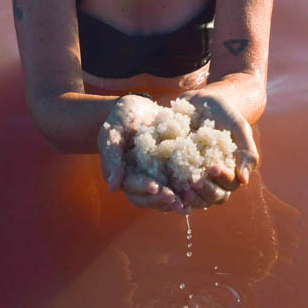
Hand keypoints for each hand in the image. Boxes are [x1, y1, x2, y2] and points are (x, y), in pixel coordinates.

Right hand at [97, 94, 183, 212]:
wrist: (138, 106)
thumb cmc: (121, 118)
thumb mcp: (113, 133)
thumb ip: (112, 157)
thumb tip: (113, 187)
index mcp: (122, 174)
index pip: (131, 186)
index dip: (143, 188)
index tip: (156, 187)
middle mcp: (138, 179)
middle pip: (147, 198)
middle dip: (161, 199)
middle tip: (175, 199)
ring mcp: (153, 176)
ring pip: (162, 196)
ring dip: (174, 200)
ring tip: (188, 201)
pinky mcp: (167, 170)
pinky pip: (175, 184)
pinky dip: (184, 189)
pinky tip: (196, 192)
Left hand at [181, 90, 258, 207]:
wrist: (199, 101)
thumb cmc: (223, 113)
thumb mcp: (238, 127)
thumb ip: (247, 151)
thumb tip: (244, 181)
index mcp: (231, 170)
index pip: (230, 184)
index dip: (223, 179)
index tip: (213, 166)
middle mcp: (214, 179)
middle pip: (213, 197)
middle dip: (205, 190)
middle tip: (195, 179)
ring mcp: (196, 178)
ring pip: (196, 199)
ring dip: (190, 197)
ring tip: (181, 186)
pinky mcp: (177, 174)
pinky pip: (176, 191)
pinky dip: (173, 194)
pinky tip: (167, 189)